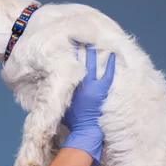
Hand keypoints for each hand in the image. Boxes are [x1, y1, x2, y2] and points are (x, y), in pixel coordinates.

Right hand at [61, 43, 115, 165]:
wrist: (84, 129)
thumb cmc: (71, 119)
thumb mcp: (62, 104)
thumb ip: (60, 94)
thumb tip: (53, 85)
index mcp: (70, 84)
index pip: (68, 64)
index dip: (69, 54)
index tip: (67, 43)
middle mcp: (79, 82)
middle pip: (79, 61)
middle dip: (80, 48)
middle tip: (79, 37)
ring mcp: (92, 85)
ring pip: (93, 64)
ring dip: (93, 53)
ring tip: (93, 42)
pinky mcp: (102, 89)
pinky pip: (108, 74)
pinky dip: (110, 64)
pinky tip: (113, 55)